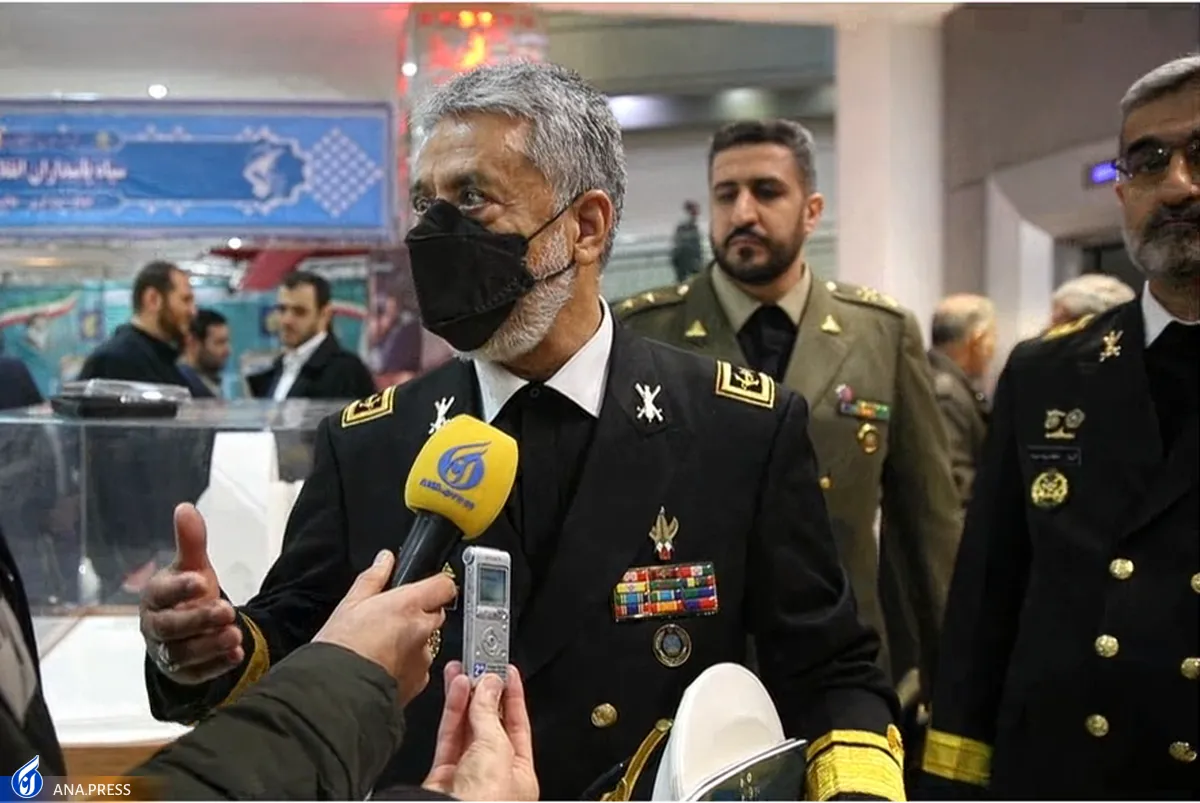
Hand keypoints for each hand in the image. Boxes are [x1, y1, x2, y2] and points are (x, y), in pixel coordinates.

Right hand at [139, 504, 242, 684]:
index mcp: (154, 598)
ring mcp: (167, 653)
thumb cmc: (186, 594)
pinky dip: (216, 666)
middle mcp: (155, 627)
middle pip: (170, 628)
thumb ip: (190, 542)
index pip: (160, 594)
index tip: (202, 581)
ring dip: (209, 646)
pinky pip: (197, 674)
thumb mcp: (192, 567)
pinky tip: (236, 655)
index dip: (179, 589)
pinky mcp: (183, 673)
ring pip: (183, 654)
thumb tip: (185, 507)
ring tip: (235, 635)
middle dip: (198, 620)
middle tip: (227, 610)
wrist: (187, 630)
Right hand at [313, 550, 455, 705]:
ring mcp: (422, 659)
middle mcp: (422, 630)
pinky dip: (407, 667)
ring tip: (381, 648)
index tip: (425, 588)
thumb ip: (373, 578)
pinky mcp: (418, 683)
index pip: (444, 585)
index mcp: (409, 605)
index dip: (436, 585)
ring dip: (412, 642)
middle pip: (435, 614)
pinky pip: (419, 668)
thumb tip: (385, 560)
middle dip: (419, 615)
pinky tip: (384, 667)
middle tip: (391, 621)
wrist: (336, 693)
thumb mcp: (350, 604)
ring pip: (427, 643)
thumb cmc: (340, 649)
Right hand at [424, 662, 538, 801]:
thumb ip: (489, 713)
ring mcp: (467, 777)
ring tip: (463, 670)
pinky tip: (454, 690)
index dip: (513, 696)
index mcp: (520, 774)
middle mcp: (494, 776)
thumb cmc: (485, 802)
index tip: (508, 670)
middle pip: (491, 726)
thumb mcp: (495, 748)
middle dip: (485, 694)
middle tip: (480, 665)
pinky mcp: (441, 777)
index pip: (519, 725)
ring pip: (467, 729)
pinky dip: (451, 713)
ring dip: (465, 698)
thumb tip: (490, 684)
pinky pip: (449, 738)